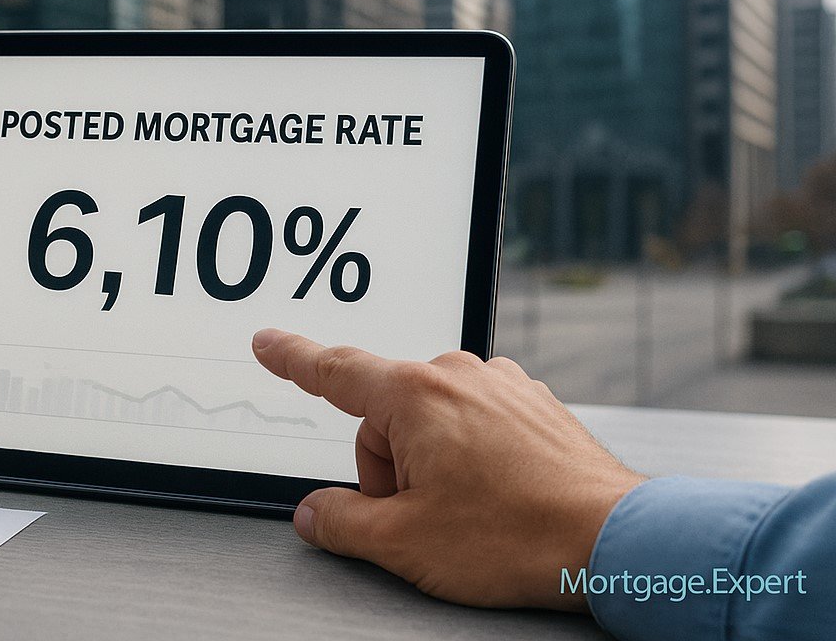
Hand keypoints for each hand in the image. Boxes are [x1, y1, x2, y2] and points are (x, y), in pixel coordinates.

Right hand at [251, 329, 644, 610]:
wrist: (618, 543)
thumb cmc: (520, 537)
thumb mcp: (406, 543)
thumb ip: (343, 523)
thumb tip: (316, 515)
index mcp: (415, 397)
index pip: (334, 371)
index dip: (293, 358)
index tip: (268, 343)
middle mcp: (457, 376)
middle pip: (385, 416)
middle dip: (389, 467)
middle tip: (420, 517)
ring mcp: (500, 385)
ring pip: (432, 421)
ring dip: (431, 463)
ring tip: (470, 513)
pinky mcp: (532, 404)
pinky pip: (475, 422)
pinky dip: (472, 455)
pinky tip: (497, 496)